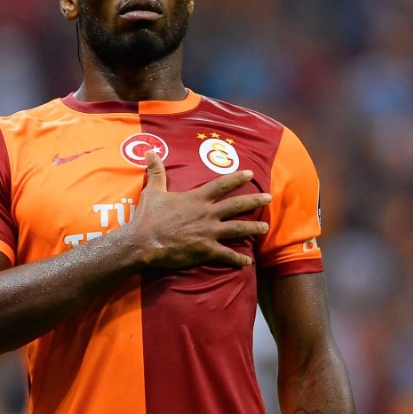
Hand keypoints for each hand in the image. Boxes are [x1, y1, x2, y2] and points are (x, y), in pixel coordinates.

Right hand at [131, 150, 270, 268]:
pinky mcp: (205, 250)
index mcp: (197, 198)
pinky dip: (238, 259)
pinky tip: (247, 261)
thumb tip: (150, 151)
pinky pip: (226, 254)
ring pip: (237, 229)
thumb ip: (157, 171)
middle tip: (269, 198)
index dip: (237, 178)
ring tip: (265, 228)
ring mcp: (208, 232)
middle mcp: (207, 213)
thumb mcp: (153, 190)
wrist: (143, 241)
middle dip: (254, 201)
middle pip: (236, 205)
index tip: (250, 174)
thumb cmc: (148, 216)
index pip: (222, 185)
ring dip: (253, 228)